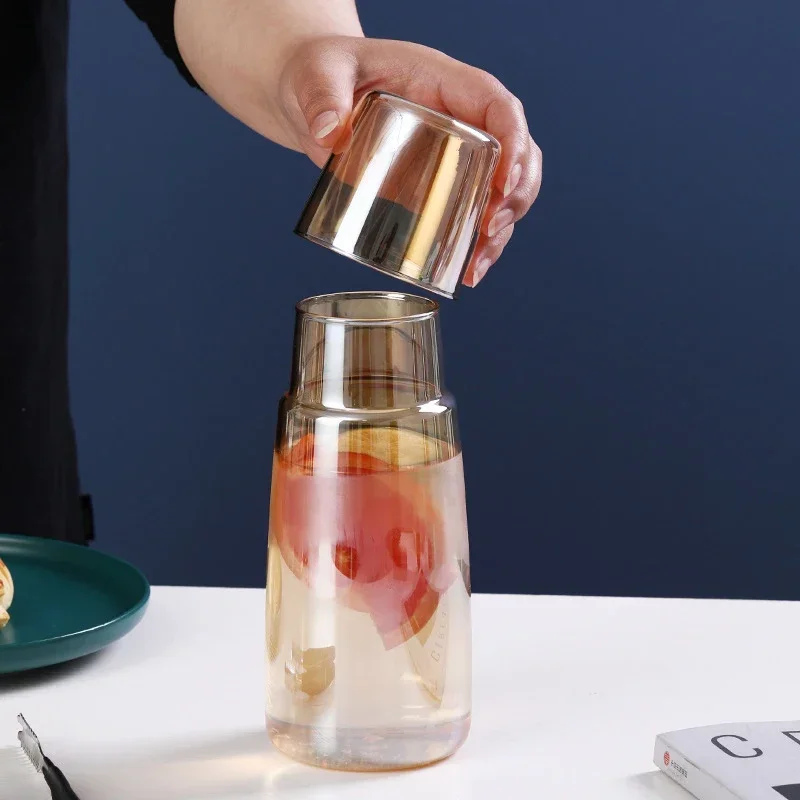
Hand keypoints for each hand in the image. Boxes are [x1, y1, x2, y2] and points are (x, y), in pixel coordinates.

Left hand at [278, 37, 541, 286]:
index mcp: (443, 82)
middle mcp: (459, 117)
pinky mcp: (438, 183)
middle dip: (515, 196)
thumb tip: (330, 133)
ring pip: (502, 189)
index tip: (503, 183)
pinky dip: (477, 243)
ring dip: (500, 232)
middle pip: (517, 153)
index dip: (513, 143)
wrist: (309, 97)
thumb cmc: (321, 72)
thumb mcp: (317, 72)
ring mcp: (453, 152)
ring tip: (476, 267)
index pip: (498, 107)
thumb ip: (321, 94)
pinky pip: (473, 210)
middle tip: (489, 230)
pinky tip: (467, 271)